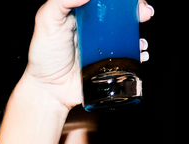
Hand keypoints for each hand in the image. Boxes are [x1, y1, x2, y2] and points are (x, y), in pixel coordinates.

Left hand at [23, 1, 153, 108]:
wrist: (49, 90)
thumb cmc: (44, 56)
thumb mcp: (46, 21)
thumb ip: (61, 2)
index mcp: (82, 15)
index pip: (105, 2)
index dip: (121, 1)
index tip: (131, 1)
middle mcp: (95, 30)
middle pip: (121, 16)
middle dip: (137, 11)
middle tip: (144, 13)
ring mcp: (104, 48)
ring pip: (128, 36)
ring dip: (139, 34)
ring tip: (140, 39)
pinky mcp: (109, 66)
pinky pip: (129, 58)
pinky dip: (139, 54)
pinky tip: (140, 53)